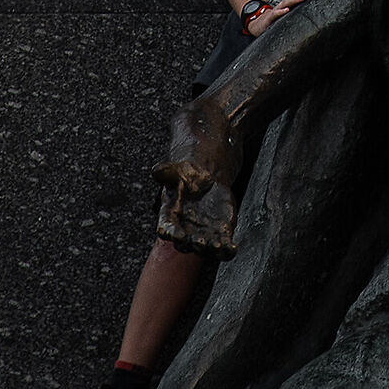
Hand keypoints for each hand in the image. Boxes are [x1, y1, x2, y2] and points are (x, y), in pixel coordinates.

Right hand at [153, 100, 239, 256]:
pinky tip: (231, 249)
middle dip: (191, 243)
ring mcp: (203, 220)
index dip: (169, 230)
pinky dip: (225, 247)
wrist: (217, 138)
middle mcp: (185, 215)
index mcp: (171, 202)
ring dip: (209, 249)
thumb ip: (170, 168)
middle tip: (199, 243)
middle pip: (184, 237)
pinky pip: (221, 239)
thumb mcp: (182, 155)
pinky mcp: (221, 220)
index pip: (165, 222)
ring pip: (203, 242)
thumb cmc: (194, 146)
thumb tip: (157, 173)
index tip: (174, 235)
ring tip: (218, 249)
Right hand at [245, 0, 313, 36]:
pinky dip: (281, 11)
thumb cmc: (274, 19)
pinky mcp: (270, 18)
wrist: (258, 24)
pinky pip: (276, 14)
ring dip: (294, 0)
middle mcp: (282, 6)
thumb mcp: (286, 14)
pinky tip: (287, 10)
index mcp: (287, 5)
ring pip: (286, 3)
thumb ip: (295, 11)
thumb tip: (308, 10)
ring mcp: (276, 11)